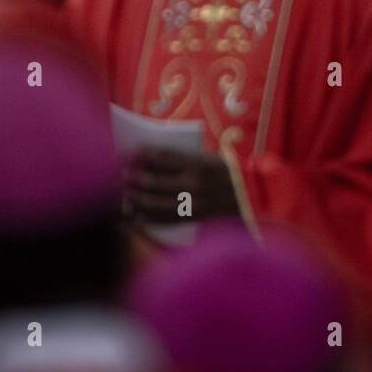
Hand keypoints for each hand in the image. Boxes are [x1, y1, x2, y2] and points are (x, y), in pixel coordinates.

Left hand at [125, 146, 239, 223]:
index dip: (143, 155)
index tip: (130, 153)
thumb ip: (182, 157)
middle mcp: (193, 185)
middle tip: (120, 174)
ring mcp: (191, 204)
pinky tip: (132, 216)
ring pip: (154, 204)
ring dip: (135, 198)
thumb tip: (149, 158)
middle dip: (133, 178)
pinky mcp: (191, 217)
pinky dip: (145, 218)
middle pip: (153, 182)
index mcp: (198, 165)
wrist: (251, 194)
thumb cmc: (227, 170)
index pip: (162, 158)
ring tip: (125, 193)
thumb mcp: (208, 157)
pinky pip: (163, 219)